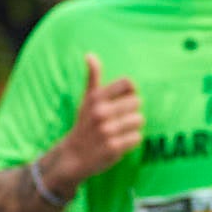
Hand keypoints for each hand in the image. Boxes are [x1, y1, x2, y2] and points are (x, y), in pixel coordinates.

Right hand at [43, 56, 143, 190]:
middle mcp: (100, 112)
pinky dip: (131, 141)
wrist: (72, 157)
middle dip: (131, 112)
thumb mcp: (86, 100)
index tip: (122, 101)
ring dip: (132, 127)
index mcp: (96, 97)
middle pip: (137, 102)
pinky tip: (119, 143)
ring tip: (119, 132)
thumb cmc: (84, 124)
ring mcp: (107, 130)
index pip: (128, 83)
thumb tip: (90, 54)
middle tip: (118, 120)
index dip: (130, 92)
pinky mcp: (113, 148)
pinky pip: (137, 138)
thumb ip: (92, 77)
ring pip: (139, 120)